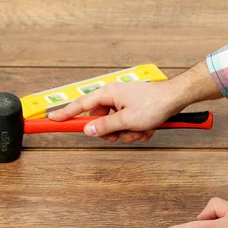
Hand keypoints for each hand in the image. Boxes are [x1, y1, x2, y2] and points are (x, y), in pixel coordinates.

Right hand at [48, 80, 184, 142]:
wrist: (176, 99)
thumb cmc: (154, 104)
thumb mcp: (127, 120)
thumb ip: (105, 127)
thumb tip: (88, 130)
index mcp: (107, 94)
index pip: (80, 105)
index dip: (65, 114)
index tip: (51, 120)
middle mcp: (113, 97)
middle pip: (100, 122)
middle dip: (113, 133)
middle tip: (123, 133)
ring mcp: (123, 104)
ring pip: (116, 128)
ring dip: (129, 133)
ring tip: (142, 129)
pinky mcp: (133, 110)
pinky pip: (128, 127)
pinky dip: (137, 131)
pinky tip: (148, 128)